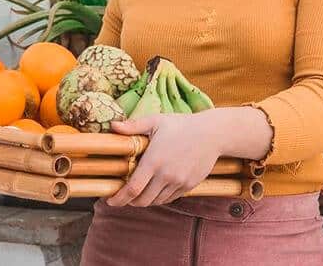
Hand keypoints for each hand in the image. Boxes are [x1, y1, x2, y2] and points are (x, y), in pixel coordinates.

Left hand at [105, 112, 221, 207]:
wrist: (212, 134)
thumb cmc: (182, 125)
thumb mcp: (156, 121)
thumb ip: (133, 126)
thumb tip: (113, 126)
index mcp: (154, 161)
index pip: (132, 189)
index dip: (119, 198)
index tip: (110, 200)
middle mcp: (166, 175)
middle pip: (142, 200)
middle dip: (129, 202)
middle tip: (123, 197)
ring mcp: (178, 182)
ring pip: (156, 201)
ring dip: (144, 200)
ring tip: (138, 193)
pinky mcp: (188, 186)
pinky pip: (169, 198)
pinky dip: (159, 198)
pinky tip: (155, 189)